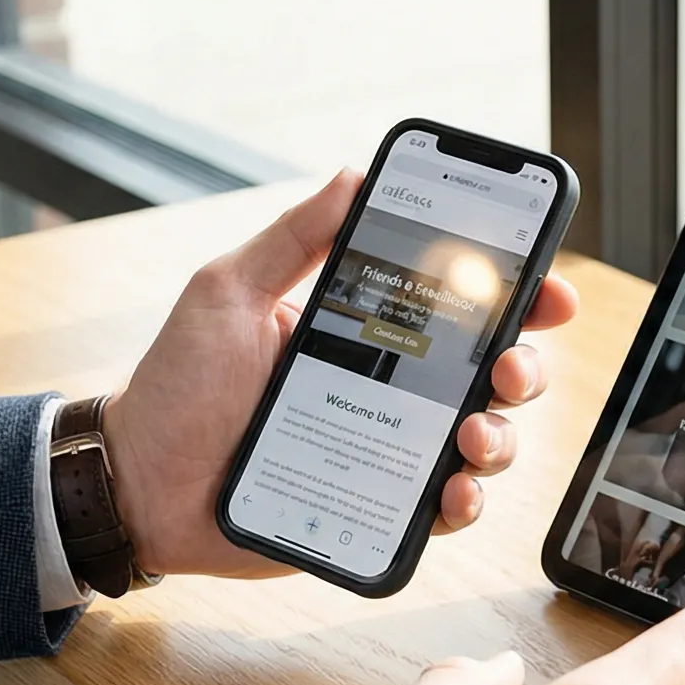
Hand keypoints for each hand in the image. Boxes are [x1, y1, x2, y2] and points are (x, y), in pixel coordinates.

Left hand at [100, 170, 581, 576]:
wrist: (137, 483)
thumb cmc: (177, 386)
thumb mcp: (228, 290)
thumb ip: (295, 237)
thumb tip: (354, 175)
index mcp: (364, 327)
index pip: (457, 305)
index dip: (517, 295)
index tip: (547, 288)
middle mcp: (388, 388)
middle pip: (490, 373)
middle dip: (524, 367)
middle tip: (509, 366)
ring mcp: (387, 449)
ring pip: (481, 441)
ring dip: (501, 435)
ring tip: (474, 434)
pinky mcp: (375, 508)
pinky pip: (441, 509)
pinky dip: (464, 502)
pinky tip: (454, 492)